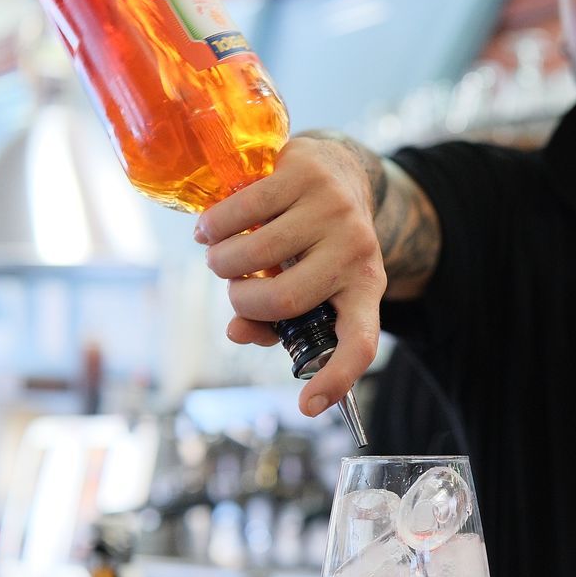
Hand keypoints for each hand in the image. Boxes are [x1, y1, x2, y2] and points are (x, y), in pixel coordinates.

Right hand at [193, 135, 385, 415]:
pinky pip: (243, 211)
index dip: (337, 378)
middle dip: (242, 301)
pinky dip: (215, 227)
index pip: (361, 341)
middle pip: (284, 299)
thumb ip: (273, 316)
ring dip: (221, 264)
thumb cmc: (315, 241)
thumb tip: (237, 331)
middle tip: (234, 290)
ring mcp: (335, 210)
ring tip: (219, 257)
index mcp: (365, 288)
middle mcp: (356, 251)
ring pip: (256, 254)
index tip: (308, 406)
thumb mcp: (306, 281)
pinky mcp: (307, 174)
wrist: (337, 170)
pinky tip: (209, 230)